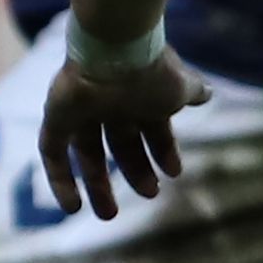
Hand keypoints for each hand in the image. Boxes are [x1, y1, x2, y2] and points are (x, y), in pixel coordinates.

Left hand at [37, 43, 201, 221]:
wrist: (115, 47)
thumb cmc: (149, 70)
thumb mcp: (178, 85)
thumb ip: (191, 91)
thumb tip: (209, 95)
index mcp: (139, 98)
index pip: (151, 130)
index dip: (163, 151)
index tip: (174, 172)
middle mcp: (111, 106)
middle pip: (120, 145)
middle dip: (135, 170)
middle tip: (149, 194)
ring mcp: (82, 112)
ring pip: (87, 153)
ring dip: (98, 185)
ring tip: (109, 215)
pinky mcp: (57, 118)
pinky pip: (53, 153)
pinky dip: (62, 181)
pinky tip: (73, 207)